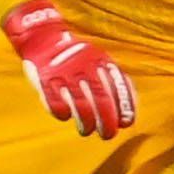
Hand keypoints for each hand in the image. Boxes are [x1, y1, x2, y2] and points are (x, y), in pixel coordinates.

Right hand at [2, 0, 137, 138]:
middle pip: (100, 99)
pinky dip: (62, 113)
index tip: (127, 123)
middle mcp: (85, 67)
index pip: (118, 86)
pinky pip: (56, 104)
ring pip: (80, 105)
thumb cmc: (78, 58)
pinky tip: (66, 116)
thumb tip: (129, 110)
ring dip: (86, 122)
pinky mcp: (46, 82)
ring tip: (88, 130)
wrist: (44, 39)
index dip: (124, 106)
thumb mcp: (99, 60)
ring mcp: (65, 74)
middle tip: (108, 134)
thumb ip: (114, 81)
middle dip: (107, 121)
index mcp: (100, 61)